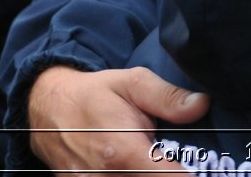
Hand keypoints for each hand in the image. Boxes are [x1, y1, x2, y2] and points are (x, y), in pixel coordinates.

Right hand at [26, 65, 209, 173]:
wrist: (48, 108)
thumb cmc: (94, 94)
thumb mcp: (133, 83)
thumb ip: (168, 97)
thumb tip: (201, 105)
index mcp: (123, 151)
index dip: (187, 175)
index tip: (202, 168)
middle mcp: (105, 176)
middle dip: (170, 173)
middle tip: (179, 160)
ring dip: (149, 175)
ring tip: (159, 160)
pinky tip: (137, 167)